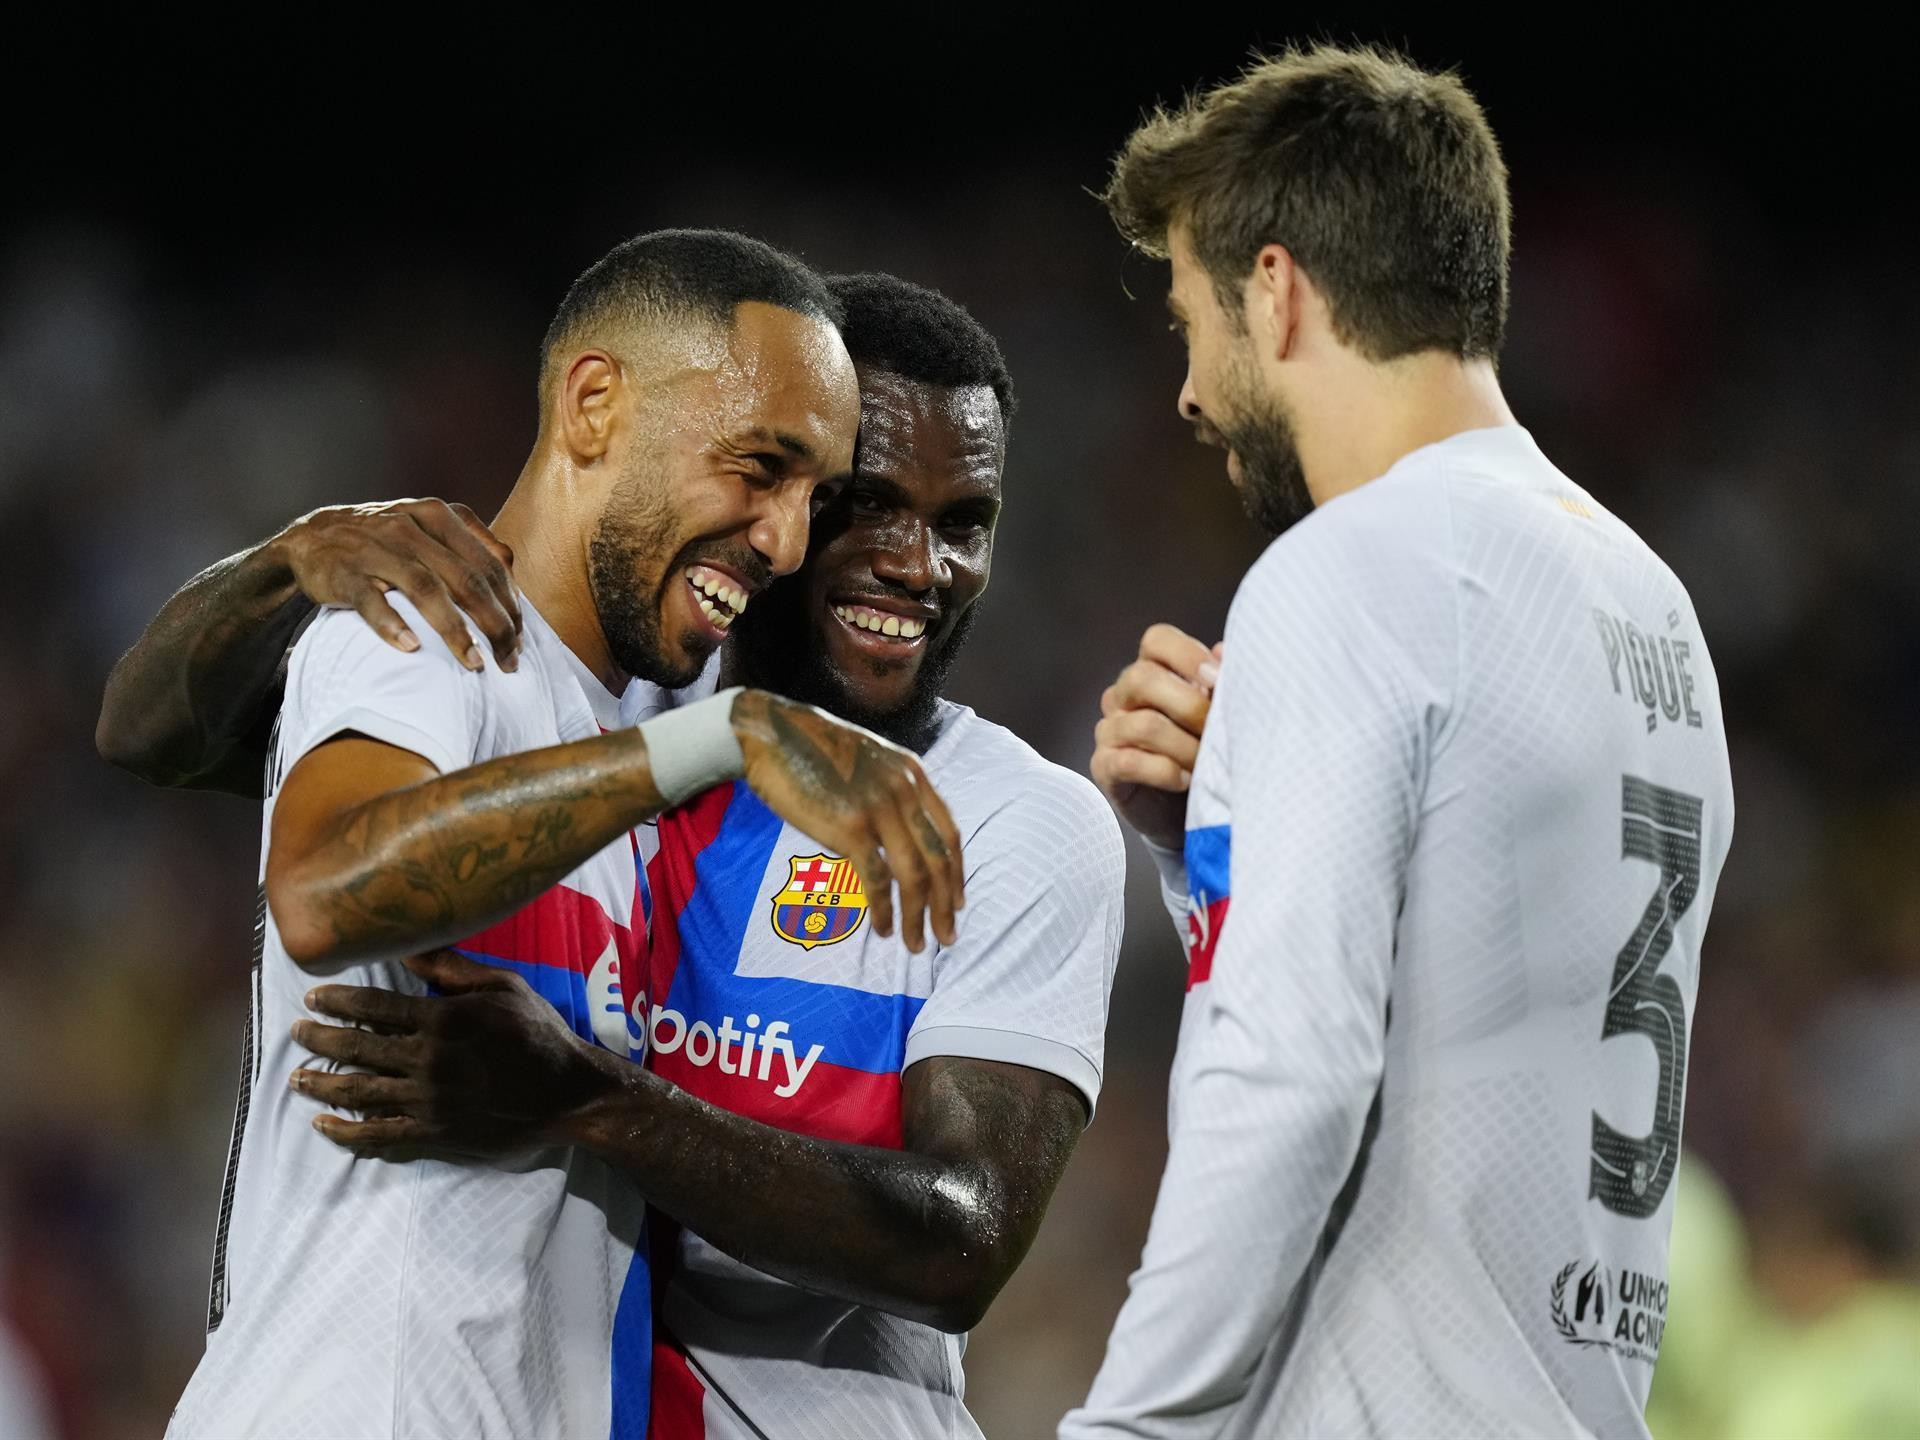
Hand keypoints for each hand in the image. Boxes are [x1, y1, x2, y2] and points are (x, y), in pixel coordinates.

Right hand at [267, 499, 521, 671]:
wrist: (312, 536)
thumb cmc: (385, 539)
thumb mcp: (428, 525)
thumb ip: (471, 541)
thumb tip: (511, 567)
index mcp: (439, 515)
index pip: (489, 565)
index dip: (511, 605)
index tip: (520, 640)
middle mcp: (410, 528)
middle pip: (466, 580)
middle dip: (495, 625)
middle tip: (509, 662)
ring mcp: (376, 549)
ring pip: (426, 590)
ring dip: (454, 631)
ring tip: (474, 663)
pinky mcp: (345, 573)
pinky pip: (371, 601)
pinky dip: (391, 624)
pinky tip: (412, 648)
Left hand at [289, 949, 612, 1156]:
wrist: (567, 1093)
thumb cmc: (539, 1033)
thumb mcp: (506, 986)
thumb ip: (453, 969)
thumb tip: (409, 947)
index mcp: (443, 1019)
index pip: (374, 1007)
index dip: (337, 1001)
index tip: (312, 997)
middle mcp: (427, 1060)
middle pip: (357, 1048)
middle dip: (320, 1038)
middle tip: (296, 1032)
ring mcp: (427, 1101)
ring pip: (359, 1092)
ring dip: (322, 1083)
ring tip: (297, 1078)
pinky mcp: (433, 1134)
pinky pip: (378, 1135)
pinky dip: (346, 1132)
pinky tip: (323, 1125)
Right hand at [730, 690, 964, 953]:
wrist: (772, 733)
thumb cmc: (812, 750)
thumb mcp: (869, 760)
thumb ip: (891, 792)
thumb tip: (896, 838)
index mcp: (913, 774)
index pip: (948, 832)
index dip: (956, 873)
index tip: (956, 902)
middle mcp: (904, 791)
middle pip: (938, 859)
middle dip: (944, 905)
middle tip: (947, 938)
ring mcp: (879, 809)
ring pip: (913, 875)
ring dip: (918, 916)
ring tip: (915, 944)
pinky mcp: (850, 827)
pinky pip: (877, 879)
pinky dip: (883, 909)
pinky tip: (884, 927)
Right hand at [1091, 623, 1220, 852]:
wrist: (1185, 811)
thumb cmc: (1204, 753)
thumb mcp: (1217, 716)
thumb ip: (1219, 684)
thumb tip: (1225, 652)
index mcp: (1151, 671)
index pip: (1157, 641)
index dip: (1187, 654)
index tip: (1216, 679)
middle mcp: (1122, 696)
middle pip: (1142, 678)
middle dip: (1189, 705)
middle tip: (1214, 730)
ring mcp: (1109, 730)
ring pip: (1143, 724)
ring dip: (1185, 746)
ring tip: (1205, 763)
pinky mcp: (1103, 766)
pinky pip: (1129, 762)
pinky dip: (1165, 771)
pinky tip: (1185, 781)